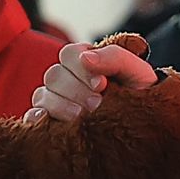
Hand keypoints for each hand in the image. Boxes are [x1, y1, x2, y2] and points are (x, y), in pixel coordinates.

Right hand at [28, 33, 154, 123]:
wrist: (147, 123)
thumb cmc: (140, 93)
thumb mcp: (135, 71)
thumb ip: (114, 57)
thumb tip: (86, 58)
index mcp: (84, 61)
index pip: (69, 55)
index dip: (81, 69)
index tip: (101, 85)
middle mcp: (66, 78)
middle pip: (54, 76)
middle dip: (75, 91)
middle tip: (96, 105)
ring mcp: (55, 100)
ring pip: (43, 96)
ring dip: (60, 106)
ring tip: (81, 118)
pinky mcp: (50, 122)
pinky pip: (33, 117)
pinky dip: (35, 118)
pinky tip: (46, 122)